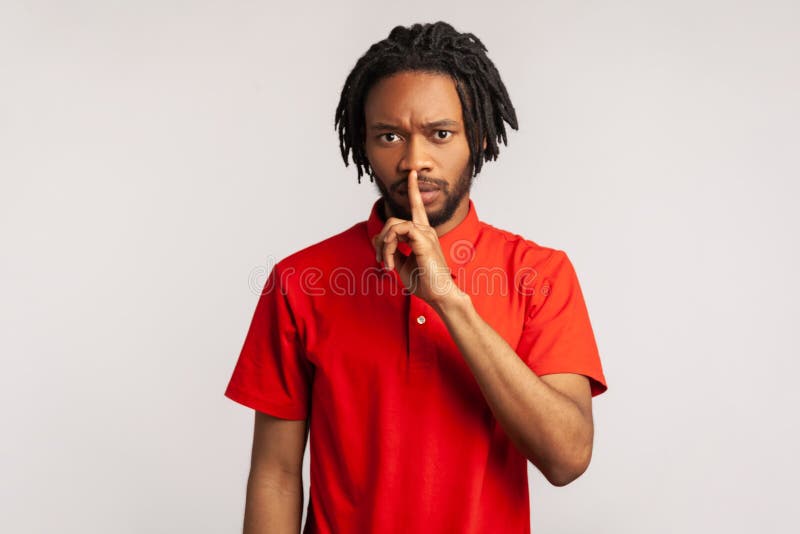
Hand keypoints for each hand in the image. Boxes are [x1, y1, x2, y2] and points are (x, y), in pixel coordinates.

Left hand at [372, 170, 464, 306]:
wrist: (438, 295)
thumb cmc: (424, 281)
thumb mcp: (401, 263)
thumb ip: (390, 249)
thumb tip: (376, 237)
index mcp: (422, 233)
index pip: (417, 206)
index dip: (413, 189)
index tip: (412, 174)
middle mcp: (425, 230)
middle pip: (394, 220)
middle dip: (381, 239)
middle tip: (380, 260)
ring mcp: (425, 234)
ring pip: (393, 226)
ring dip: (384, 247)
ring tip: (387, 265)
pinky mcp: (423, 240)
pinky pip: (398, 231)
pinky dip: (389, 246)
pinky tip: (390, 262)